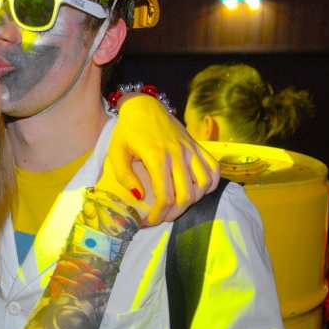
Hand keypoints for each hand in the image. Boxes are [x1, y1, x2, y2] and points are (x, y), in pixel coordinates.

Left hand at [108, 94, 219, 224]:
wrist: (144, 106)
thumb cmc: (128, 130)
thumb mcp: (116, 152)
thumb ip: (125, 176)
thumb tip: (139, 196)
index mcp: (157, 157)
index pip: (166, 196)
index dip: (158, 215)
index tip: (148, 222)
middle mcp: (178, 154)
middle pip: (187, 196)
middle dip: (174, 214)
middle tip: (161, 218)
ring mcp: (190, 149)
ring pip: (203, 185)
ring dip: (192, 201)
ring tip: (176, 206)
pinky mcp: (197, 146)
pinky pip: (213, 168)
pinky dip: (210, 184)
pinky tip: (197, 191)